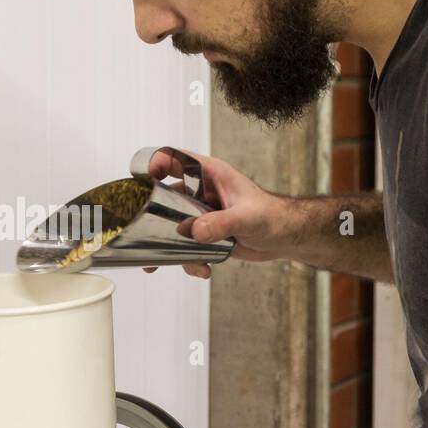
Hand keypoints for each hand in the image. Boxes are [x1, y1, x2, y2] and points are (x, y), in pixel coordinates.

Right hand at [140, 147, 299, 279]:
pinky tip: (202, 268)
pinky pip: (184, 245)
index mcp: (210, 174)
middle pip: (163, 195)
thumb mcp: (248, 217)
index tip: (146, 178)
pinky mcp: (203, 233)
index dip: (157, 163)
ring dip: (165, 245)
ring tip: (159, 263)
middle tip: (142, 230)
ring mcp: (200, 213)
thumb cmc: (274, 216)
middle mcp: (200, 191)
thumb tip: (196, 231)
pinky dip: (187, 260)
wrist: (286, 238)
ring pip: (170, 225)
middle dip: (152, 215)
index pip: (176, 159)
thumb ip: (222, 222)